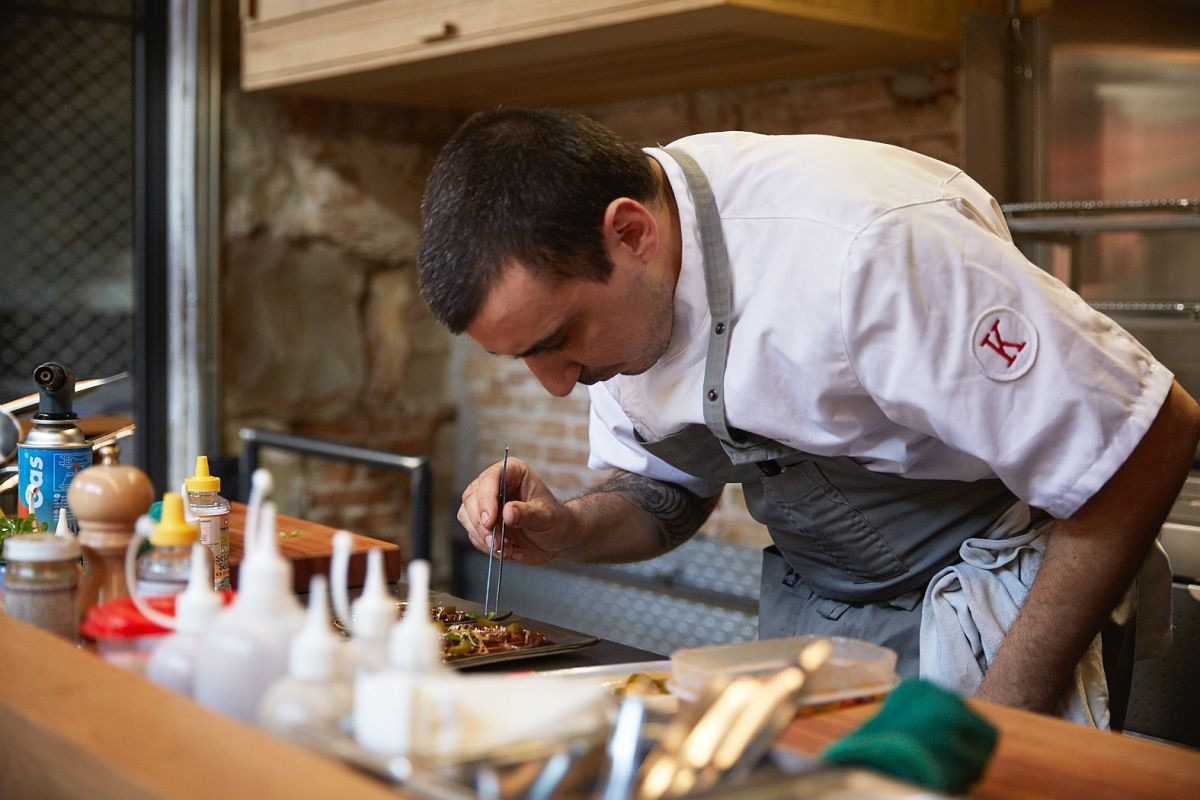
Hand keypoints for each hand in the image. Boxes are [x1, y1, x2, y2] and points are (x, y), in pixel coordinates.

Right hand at [456, 456, 575, 564]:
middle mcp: (495, 486)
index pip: (490, 478)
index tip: (489, 520)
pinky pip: (473, 534)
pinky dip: (485, 545)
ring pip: (466, 516)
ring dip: (482, 536)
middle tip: (495, 540)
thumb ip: (527, 514)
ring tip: (504, 547)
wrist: (557, 540)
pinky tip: (504, 550)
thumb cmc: (556, 521)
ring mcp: (487, 505)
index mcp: (512, 473)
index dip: (486, 498)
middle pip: (471, 498)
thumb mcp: (547, 516)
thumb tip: (507, 513)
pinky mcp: (483, 524)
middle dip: (480, 522)